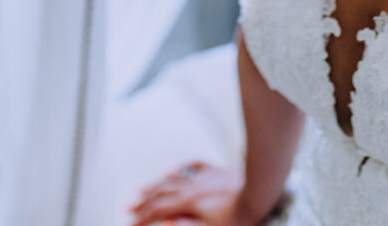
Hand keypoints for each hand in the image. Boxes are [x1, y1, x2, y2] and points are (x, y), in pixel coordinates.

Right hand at [127, 161, 255, 225]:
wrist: (261, 191)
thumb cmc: (239, 217)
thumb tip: (164, 222)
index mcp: (188, 202)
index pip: (158, 211)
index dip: (142, 219)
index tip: (129, 224)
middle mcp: (191, 186)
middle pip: (160, 194)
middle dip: (142, 203)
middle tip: (126, 209)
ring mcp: (203, 177)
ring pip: (171, 180)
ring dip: (153, 186)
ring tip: (139, 191)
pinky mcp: (215, 171)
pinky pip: (191, 168)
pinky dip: (177, 170)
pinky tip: (169, 170)